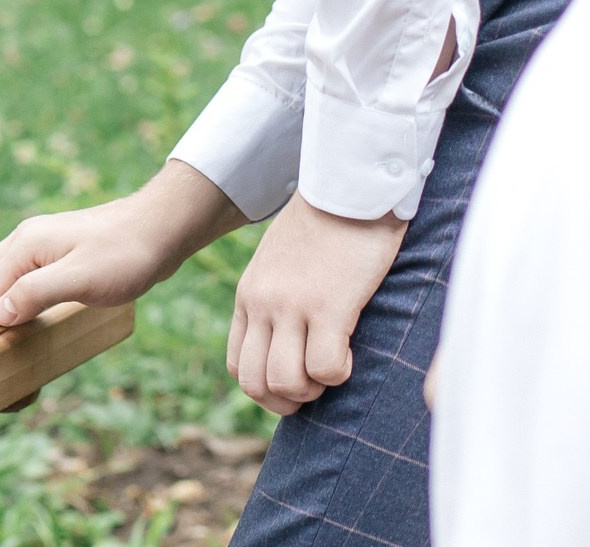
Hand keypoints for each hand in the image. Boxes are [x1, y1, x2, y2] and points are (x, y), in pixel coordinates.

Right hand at [0, 161, 242, 342]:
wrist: (162, 226)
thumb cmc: (127, 254)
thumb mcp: (82, 279)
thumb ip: (36, 294)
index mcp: (25, 246)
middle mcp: (24, 242)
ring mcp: (38, 245)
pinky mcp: (54, 253)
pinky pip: (14, 278)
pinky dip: (2, 300)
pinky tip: (10, 316)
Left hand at [227, 194, 404, 415]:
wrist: (346, 189)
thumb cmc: (323, 227)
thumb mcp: (279, 265)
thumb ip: (275, 299)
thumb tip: (286, 339)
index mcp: (249, 296)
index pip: (238, 366)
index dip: (266, 389)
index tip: (296, 380)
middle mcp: (262, 304)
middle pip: (254, 385)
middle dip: (287, 400)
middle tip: (317, 384)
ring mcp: (291, 307)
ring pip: (285, 383)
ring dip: (314, 389)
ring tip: (334, 366)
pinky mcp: (328, 305)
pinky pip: (325, 369)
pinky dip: (341, 374)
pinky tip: (352, 351)